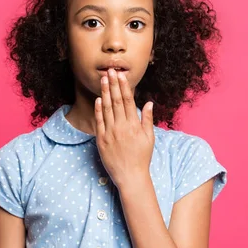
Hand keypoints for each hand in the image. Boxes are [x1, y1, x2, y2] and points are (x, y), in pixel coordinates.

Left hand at [95, 68, 154, 188]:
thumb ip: (147, 120)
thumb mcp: (149, 138)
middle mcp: (122, 127)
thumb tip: (149, 103)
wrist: (130, 176)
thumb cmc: (142, 157)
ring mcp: (110, 133)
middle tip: (110, 71)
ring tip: (103, 80)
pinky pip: (99, 122)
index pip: (128, 101)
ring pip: (107, 109)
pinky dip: (98, 110)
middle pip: (117, 101)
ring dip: (105, 93)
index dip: (124, 86)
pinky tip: (98, 99)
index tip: (121, 75)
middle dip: (113, 84)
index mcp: (134, 125)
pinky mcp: (101, 140)